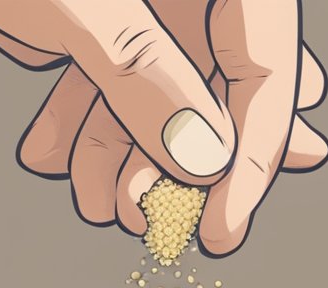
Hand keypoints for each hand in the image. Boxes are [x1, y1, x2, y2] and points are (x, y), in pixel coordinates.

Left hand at [0, 0, 327, 254]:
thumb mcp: (76, 2)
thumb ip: (143, 74)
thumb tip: (205, 157)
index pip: (268, 61)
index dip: (255, 152)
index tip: (221, 224)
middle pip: (221, 84)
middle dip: (184, 165)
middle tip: (167, 226)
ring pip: (162, 90)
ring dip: (128, 156)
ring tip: (100, 202)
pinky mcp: (100, 12)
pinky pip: (112, 75)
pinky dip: (86, 123)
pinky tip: (59, 160)